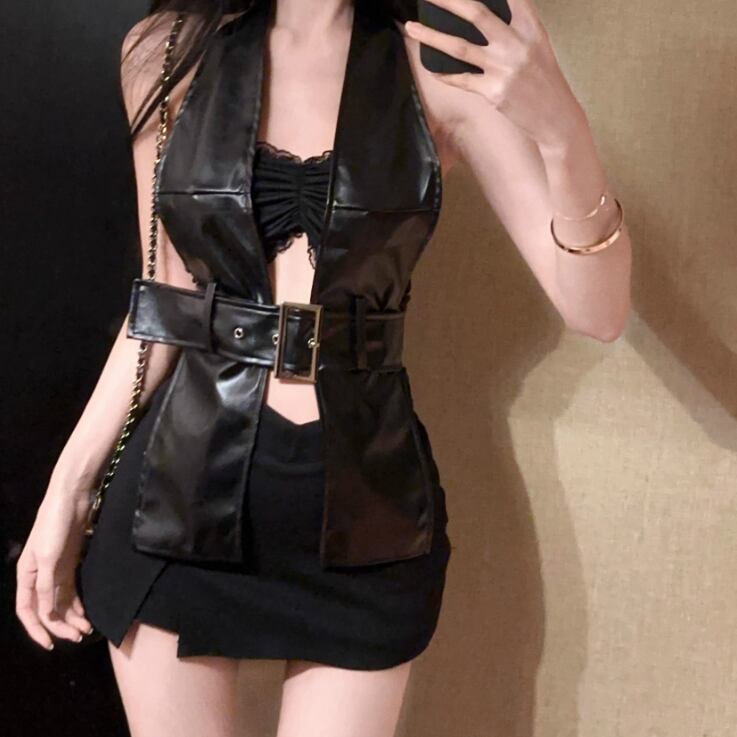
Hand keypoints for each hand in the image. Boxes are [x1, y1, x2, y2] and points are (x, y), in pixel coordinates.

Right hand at [15, 489, 93, 649]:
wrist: (71, 500)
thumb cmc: (54, 525)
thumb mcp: (48, 556)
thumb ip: (46, 585)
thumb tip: (47, 613)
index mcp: (26, 575)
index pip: (27, 610)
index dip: (36, 629)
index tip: (50, 645)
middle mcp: (39, 576)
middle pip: (47, 609)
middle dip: (60, 626)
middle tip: (78, 637)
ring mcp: (56, 570)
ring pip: (61, 602)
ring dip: (72, 617)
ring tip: (86, 629)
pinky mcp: (71, 563)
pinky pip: (71, 590)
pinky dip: (78, 603)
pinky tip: (86, 613)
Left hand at [404, 0, 585, 150]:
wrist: (556, 118)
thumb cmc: (543, 81)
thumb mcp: (537, 45)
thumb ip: (515, 26)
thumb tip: (480, 16)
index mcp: (530, 27)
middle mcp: (516, 44)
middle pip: (476, 13)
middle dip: (448, 1)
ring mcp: (503, 69)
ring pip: (459, 47)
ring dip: (431, 36)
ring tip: (411, 28)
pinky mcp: (493, 92)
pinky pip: (460, 79)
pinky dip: (443, 73)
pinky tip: (430, 68)